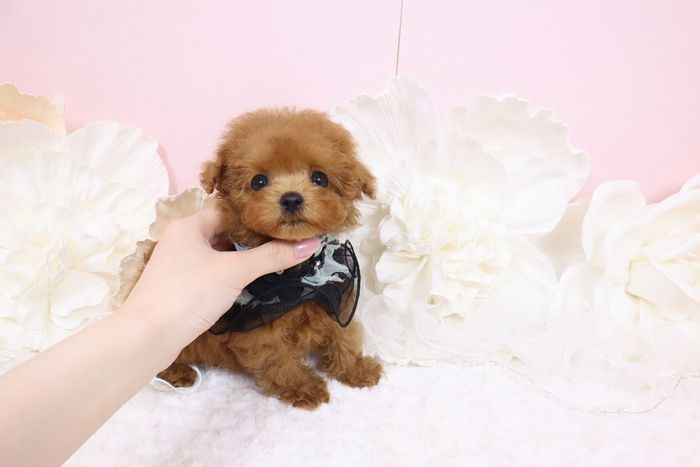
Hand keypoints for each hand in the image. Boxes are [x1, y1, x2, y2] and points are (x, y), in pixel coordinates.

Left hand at [122, 204, 319, 344]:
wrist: (148, 337)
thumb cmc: (189, 293)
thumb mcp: (235, 271)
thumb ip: (272, 256)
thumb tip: (311, 243)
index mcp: (189, 225)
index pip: (230, 211)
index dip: (258, 217)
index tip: (285, 223)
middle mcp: (181, 240)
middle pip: (225, 232)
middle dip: (253, 240)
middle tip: (286, 242)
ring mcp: (178, 265)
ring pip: (218, 254)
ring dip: (243, 259)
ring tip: (275, 260)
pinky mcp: (179, 287)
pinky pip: (211, 273)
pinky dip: (230, 274)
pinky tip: (250, 282)